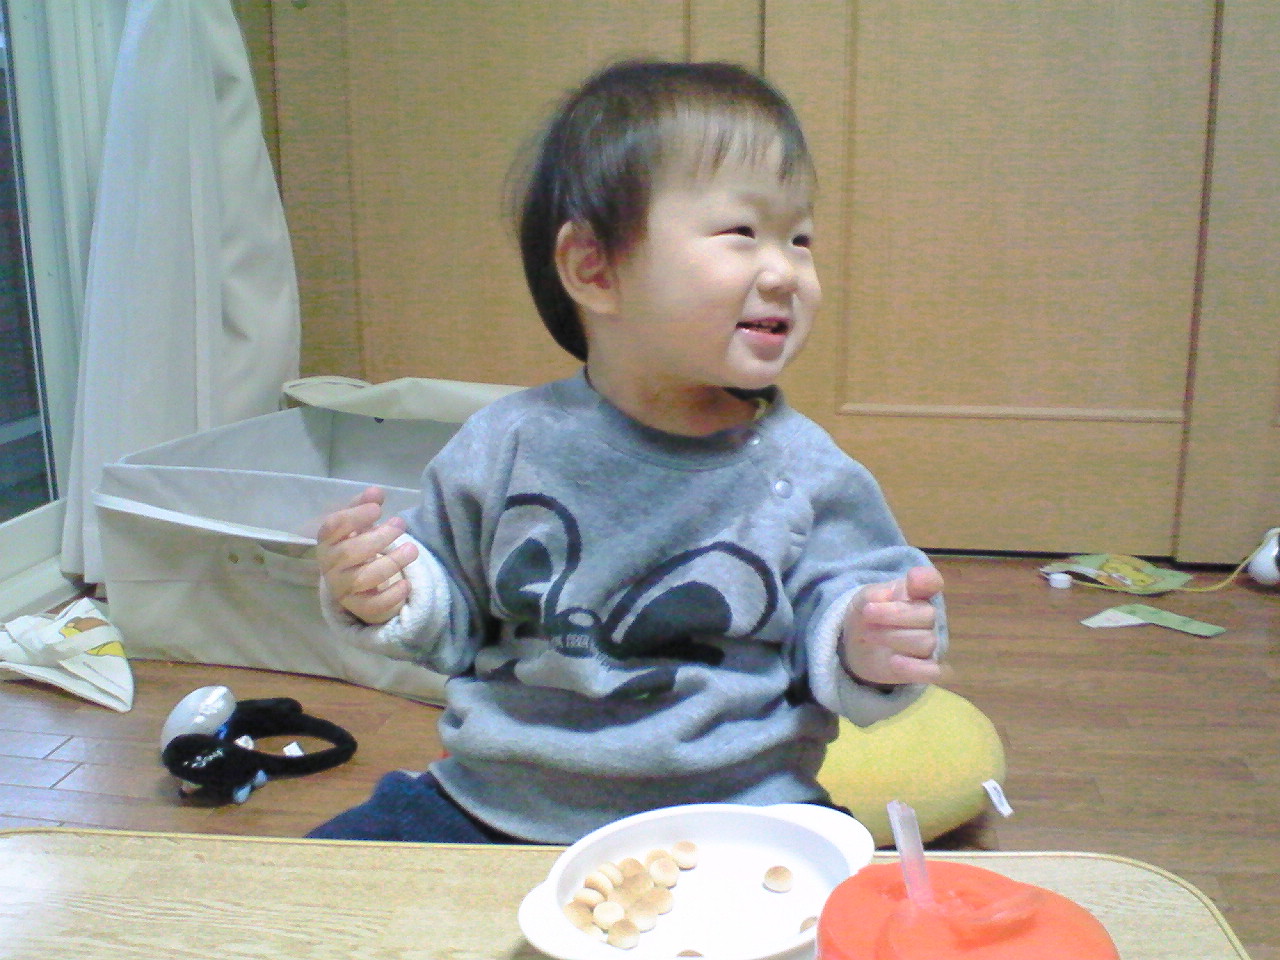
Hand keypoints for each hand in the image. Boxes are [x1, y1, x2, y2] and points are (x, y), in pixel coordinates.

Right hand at [316, 486, 418, 624]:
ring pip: (363, 578)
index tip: (378, 509)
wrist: (357, 584)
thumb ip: (366, 507)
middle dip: (378, 538)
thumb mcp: (360, 525)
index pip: (332, 527)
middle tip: (400, 524)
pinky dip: (391, 595)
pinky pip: (373, 605)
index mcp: (327, 542)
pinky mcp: (358, 608)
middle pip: (349, 553)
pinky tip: (407, 583)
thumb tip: (375, 491)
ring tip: (412, 549)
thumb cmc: (357, 546)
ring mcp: (342, 589)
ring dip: (391, 563)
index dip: (355, 516)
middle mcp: (329, 566)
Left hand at [841, 565, 944, 685]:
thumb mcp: (862, 601)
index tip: (914, 580)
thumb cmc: (866, 616)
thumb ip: (873, 595)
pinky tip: (894, 662)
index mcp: (915, 594)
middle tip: (868, 613)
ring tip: (868, 635)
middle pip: (928, 615)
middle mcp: (928, 618)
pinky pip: (936, 672)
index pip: (933, 582)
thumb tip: (885, 595)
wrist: (855, 645)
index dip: (928, 580)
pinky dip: (917, 668)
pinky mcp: (924, 670)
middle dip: (895, 614)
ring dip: (894, 638)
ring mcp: (929, 645)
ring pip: (927, 642)